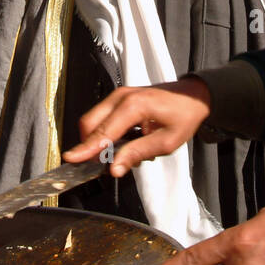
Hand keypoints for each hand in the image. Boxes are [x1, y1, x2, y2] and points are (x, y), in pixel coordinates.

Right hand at [63, 77, 211, 176]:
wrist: (193, 96)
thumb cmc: (184, 117)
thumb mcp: (166, 142)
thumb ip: (137, 154)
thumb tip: (113, 169)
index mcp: (133, 106)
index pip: (102, 132)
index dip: (86, 149)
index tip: (71, 160)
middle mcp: (120, 97)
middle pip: (89, 124)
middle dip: (91, 146)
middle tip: (110, 163)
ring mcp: (118, 95)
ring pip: (93, 121)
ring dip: (101, 141)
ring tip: (129, 151)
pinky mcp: (119, 98)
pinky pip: (103, 118)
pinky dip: (107, 133)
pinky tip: (129, 141)